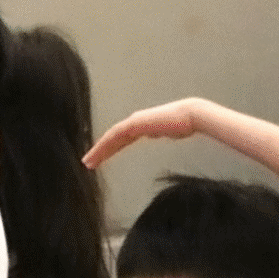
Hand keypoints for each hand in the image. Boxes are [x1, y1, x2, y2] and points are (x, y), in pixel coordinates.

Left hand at [83, 98, 206, 168]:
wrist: (190, 115)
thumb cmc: (184, 123)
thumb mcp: (167, 131)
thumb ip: (158, 132)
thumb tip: (153, 134)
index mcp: (141, 124)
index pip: (121, 138)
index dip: (110, 148)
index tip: (100, 158)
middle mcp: (135, 122)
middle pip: (112, 138)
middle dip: (100, 150)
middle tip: (88, 162)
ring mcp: (134, 122)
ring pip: (110, 137)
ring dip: (99, 149)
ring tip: (88, 162)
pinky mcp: (134, 124)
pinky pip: (115, 136)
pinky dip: (105, 145)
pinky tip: (98, 154)